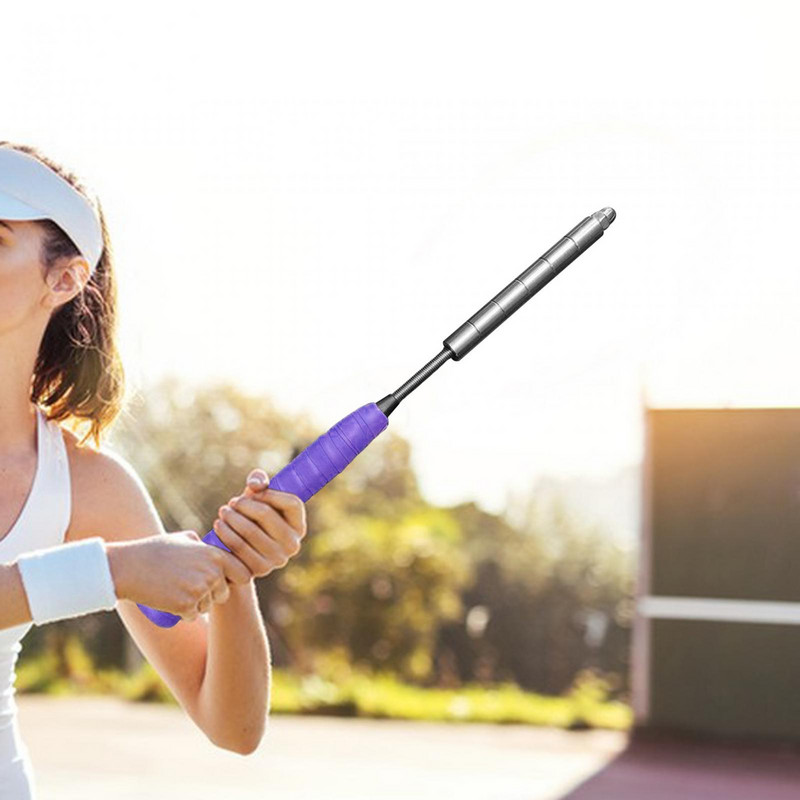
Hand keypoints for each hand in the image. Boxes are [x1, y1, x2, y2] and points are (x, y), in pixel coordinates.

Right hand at [107, 531, 251, 621]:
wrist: (130, 567)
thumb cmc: (155, 550)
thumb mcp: (184, 538)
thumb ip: (204, 545)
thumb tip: (216, 548)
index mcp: (216, 555)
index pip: (243, 575)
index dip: (234, 580)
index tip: (222, 582)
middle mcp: (212, 572)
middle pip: (223, 595)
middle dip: (211, 595)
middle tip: (190, 588)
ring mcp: (200, 590)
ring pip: (207, 607)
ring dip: (196, 605)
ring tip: (176, 590)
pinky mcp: (186, 605)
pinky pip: (192, 616)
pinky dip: (183, 613)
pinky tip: (170, 600)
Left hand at [212, 469, 306, 578]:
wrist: (242, 554)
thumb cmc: (253, 519)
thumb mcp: (258, 499)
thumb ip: (259, 481)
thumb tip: (255, 485)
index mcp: (299, 525)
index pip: (292, 503)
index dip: (271, 493)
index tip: (254, 491)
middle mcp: (292, 544)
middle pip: (266, 514)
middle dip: (244, 504)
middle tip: (232, 502)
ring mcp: (277, 559)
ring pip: (249, 530)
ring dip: (231, 517)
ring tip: (223, 512)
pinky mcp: (259, 570)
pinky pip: (238, 547)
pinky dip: (225, 534)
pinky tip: (219, 526)